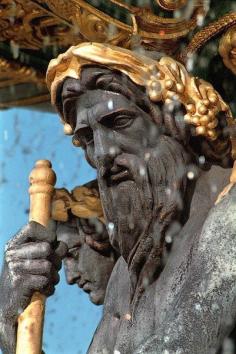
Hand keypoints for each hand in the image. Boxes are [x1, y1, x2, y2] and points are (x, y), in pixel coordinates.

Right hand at [0, 221, 66, 353]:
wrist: (7, 306)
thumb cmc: (26, 279)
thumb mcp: (34, 259)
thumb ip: (50, 250)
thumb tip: (63, 247)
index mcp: (14, 244)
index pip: (32, 227)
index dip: (47, 235)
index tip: (49, 247)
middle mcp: (11, 253)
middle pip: (47, 248)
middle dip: (55, 261)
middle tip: (50, 270)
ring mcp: (14, 267)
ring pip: (48, 266)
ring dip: (53, 277)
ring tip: (46, 282)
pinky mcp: (19, 283)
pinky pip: (45, 280)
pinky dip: (49, 288)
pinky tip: (42, 291)